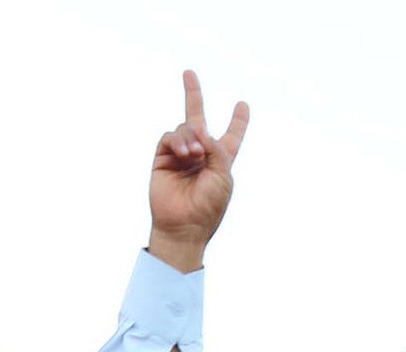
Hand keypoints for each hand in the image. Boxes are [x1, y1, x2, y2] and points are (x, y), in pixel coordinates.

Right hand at [147, 70, 250, 272]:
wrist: (184, 225)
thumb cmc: (208, 206)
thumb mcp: (223, 176)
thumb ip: (217, 149)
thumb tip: (199, 128)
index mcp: (220, 161)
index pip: (231, 136)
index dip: (238, 121)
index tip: (243, 104)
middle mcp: (199, 155)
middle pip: (198, 120)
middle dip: (193, 95)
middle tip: (188, 72)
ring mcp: (179, 156)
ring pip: (184, 128)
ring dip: (191, 136)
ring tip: (195, 155)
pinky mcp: (162, 159)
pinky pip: (169, 137)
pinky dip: (178, 141)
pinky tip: (185, 154)